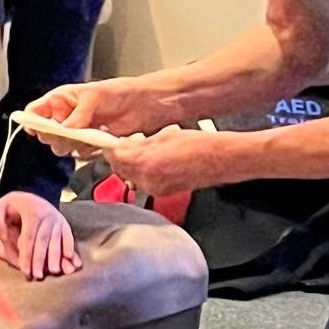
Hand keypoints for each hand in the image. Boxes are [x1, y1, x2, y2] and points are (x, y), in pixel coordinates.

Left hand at [0, 191, 80, 280]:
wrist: (30, 195)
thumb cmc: (12, 206)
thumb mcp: (0, 207)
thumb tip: (2, 236)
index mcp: (31, 211)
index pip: (28, 237)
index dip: (26, 254)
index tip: (24, 270)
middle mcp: (47, 214)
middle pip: (43, 241)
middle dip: (40, 260)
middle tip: (37, 276)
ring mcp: (57, 219)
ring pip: (57, 240)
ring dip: (56, 257)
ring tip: (54, 271)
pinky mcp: (64, 223)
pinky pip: (69, 236)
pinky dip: (70, 248)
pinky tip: (71, 260)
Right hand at [25, 77, 165, 155]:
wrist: (144, 105)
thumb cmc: (119, 92)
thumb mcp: (96, 96)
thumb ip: (79, 113)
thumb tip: (65, 129)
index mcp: (60, 100)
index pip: (35, 112)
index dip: (32, 122)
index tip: (38, 131)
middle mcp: (65, 116)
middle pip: (46, 134)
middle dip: (57, 137)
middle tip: (72, 133)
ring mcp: (77, 131)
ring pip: (61, 147)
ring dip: (73, 146)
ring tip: (90, 135)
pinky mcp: (89, 143)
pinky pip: (79, 153)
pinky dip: (88, 150)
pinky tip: (100, 140)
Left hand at [109, 126, 225, 195]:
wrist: (219, 160)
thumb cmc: (198, 145)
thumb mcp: (163, 136)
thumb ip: (140, 143)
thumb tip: (126, 146)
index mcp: (145, 162)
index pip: (115, 156)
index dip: (110, 147)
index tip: (109, 142)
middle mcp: (147, 179)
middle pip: (120, 169)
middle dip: (119, 157)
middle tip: (122, 145)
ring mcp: (155, 188)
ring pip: (131, 177)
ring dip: (131, 166)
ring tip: (140, 152)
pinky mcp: (163, 192)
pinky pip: (144, 183)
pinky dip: (142, 173)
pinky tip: (152, 162)